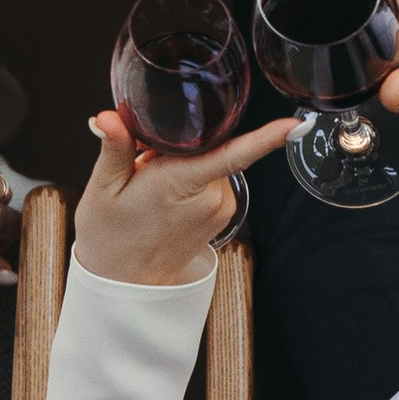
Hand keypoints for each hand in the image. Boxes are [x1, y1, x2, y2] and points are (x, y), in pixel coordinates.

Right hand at [74, 107, 292, 284]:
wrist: (124, 282)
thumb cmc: (111, 236)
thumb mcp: (103, 188)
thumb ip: (114, 147)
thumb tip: (106, 117)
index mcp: (180, 185)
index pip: (231, 156)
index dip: (266, 138)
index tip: (295, 126)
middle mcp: (210, 198)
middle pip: (208, 145)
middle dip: (178, 144)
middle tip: (142, 164)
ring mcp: (221, 208)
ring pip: (211, 160)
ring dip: (185, 161)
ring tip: (152, 183)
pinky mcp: (224, 214)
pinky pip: (214, 178)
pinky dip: (193, 177)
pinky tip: (167, 194)